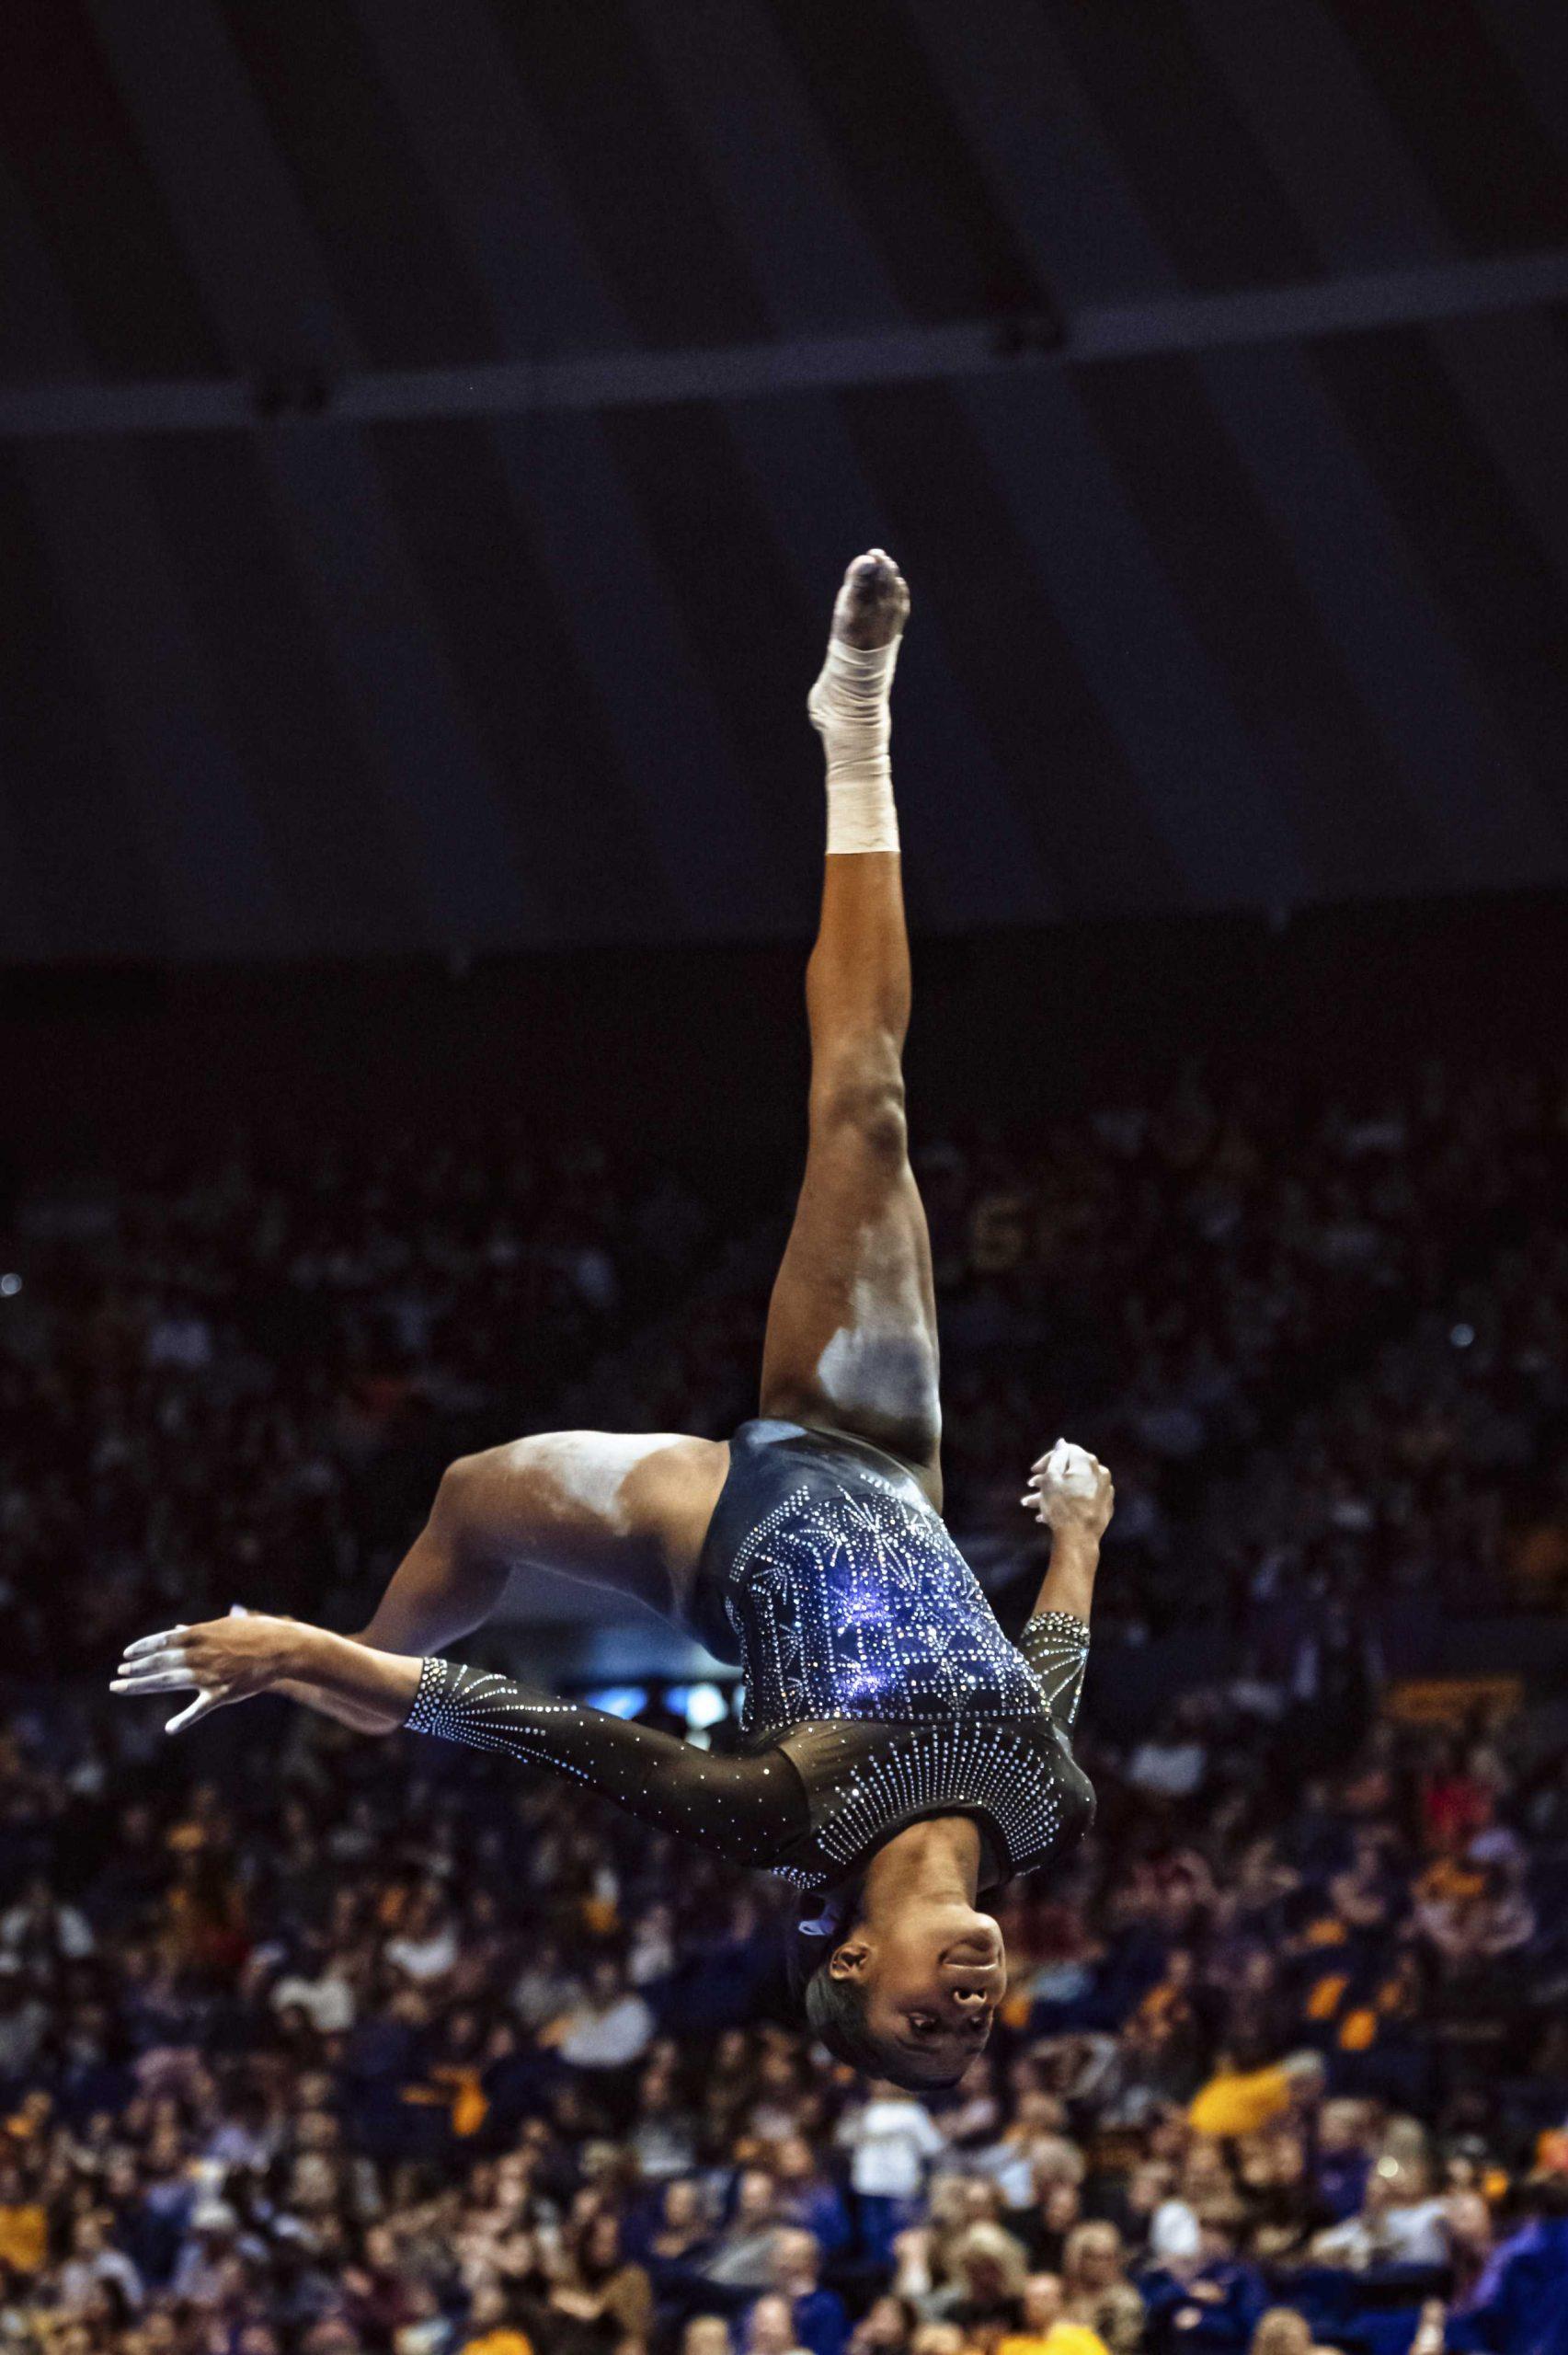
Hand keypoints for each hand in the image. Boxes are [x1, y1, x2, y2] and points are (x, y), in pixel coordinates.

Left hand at [110, 1609, 302, 1732]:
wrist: (282, 1648)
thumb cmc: (255, 1634)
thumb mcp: (224, 1627)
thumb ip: (197, 1633)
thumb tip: (175, 1630)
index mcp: (200, 1635)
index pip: (162, 1641)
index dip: (142, 1648)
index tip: (125, 1656)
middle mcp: (200, 1654)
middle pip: (159, 1663)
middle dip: (136, 1671)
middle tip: (117, 1678)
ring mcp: (209, 1675)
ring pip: (169, 1682)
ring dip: (143, 1686)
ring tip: (123, 1689)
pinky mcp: (222, 1693)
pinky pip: (199, 1709)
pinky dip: (184, 1720)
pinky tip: (170, 1728)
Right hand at [1022, 1439, 1113, 1539]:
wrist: (1078, 1539)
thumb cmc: (1061, 1507)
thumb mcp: (1051, 1478)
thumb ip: (1056, 1457)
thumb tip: (1061, 1442)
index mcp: (1087, 1462)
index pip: (1065, 1451)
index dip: (1047, 1459)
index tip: (1034, 1471)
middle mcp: (1100, 1473)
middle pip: (1070, 1470)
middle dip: (1048, 1478)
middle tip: (1032, 1488)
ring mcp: (1105, 1491)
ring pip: (1074, 1486)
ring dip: (1054, 1493)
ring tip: (1033, 1505)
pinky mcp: (1104, 1507)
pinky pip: (1083, 1499)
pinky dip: (1069, 1502)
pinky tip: (1050, 1513)